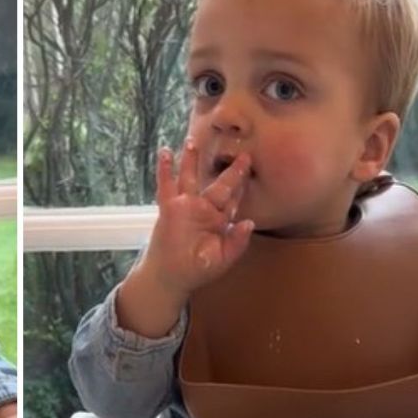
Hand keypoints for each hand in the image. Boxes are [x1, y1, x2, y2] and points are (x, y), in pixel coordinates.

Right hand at [139, 139, 253, 300]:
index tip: (253, 170)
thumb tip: (250, 223)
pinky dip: (165, 170)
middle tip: (243, 154)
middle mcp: (204, 209)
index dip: (243, 186)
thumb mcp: (223, 259)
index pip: (234, 199)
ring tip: (193, 140)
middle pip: (219, 185)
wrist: (172, 277)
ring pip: (190, 178)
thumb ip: (237, 242)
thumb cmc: (198, 269)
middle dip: (231, 171)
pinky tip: (164, 152)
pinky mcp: (169, 208)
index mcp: (220, 220)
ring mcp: (186, 206)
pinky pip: (166, 186)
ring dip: (192, 160)